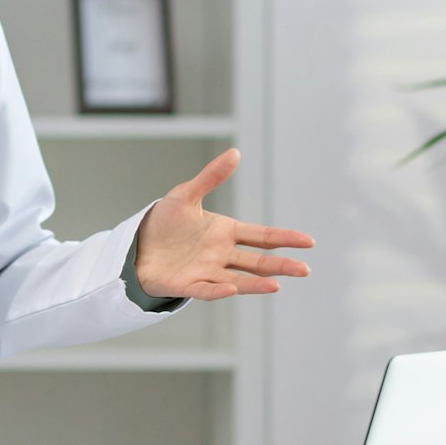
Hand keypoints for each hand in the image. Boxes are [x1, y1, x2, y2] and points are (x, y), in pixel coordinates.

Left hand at [134, 148, 314, 301]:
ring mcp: (206, 272)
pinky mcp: (187, 285)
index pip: (261, 237)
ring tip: (277, 285)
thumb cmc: (165, 222)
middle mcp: (221, 255)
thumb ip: (211, 177)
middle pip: (257, 262)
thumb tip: (235, 153)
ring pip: (238, 280)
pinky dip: (219, 291)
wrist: (137, 244)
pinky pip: (205, 290)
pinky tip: (232, 289)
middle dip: (280, 266)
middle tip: (304, 269)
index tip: (308, 241)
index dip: (284, 238)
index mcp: (225, 233)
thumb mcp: (186, 195)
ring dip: (256, 284)